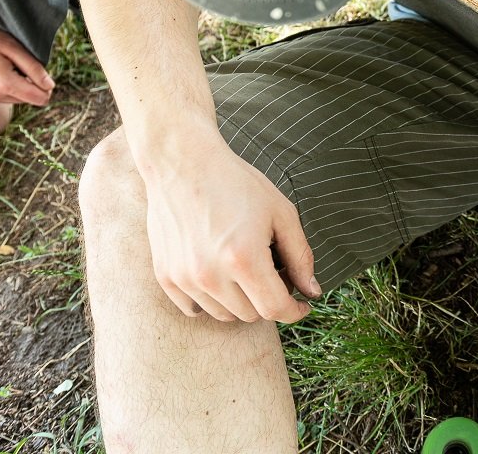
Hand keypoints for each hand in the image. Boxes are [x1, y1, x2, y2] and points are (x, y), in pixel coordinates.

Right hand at [0, 15, 54, 106]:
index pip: (39, 98)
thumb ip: (34, 68)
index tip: (42, 74)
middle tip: (15, 64)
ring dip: (14, 86)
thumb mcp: (12, 47)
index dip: (46, 87)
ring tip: (0, 67)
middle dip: (29, 84)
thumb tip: (49, 86)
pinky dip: (0, 88)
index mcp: (3, 83)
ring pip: (13, 99)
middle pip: (27, 99)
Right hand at [142, 132, 320, 323]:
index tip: (301, 305)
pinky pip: (194, 309)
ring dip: (241, 301)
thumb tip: (312, 292)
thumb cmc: (236, 183)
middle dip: (268, 299)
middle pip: (251, 315)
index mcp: (244, 260)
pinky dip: (212, 300)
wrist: (183, 162)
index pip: (275, 309)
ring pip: (224, 315)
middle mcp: (211, 275)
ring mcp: (184, 278)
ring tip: (244, 267)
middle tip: (272, 270)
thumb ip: (300, 256)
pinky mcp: (165, 276)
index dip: (294, 311)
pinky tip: (220, 274)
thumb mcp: (281, 213)